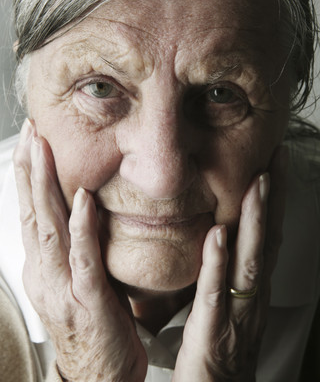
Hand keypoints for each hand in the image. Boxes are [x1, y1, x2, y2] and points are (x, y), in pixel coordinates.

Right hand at [13, 119, 147, 381]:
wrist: (99, 377)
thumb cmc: (91, 326)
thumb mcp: (72, 281)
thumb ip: (70, 248)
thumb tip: (72, 214)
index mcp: (43, 267)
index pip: (31, 212)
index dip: (30, 177)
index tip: (31, 143)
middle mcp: (45, 272)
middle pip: (34, 212)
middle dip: (32, 169)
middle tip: (32, 132)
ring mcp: (62, 286)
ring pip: (49, 228)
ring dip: (46, 186)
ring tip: (44, 150)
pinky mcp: (87, 300)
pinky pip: (82, 258)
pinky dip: (79, 227)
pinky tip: (80, 199)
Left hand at [172, 147, 287, 381]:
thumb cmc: (221, 345)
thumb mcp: (228, 297)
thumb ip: (226, 265)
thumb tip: (217, 230)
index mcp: (252, 284)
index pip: (267, 233)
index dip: (274, 198)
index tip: (274, 163)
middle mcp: (252, 293)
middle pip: (268, 239)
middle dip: (273, 197)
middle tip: (275, 159)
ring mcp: (238, 311)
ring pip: (250, 260)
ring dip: (255, 220)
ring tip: (257, 184)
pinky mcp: (214, 329)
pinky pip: (217, 293)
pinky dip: (219, 262)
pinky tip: (219, 235)